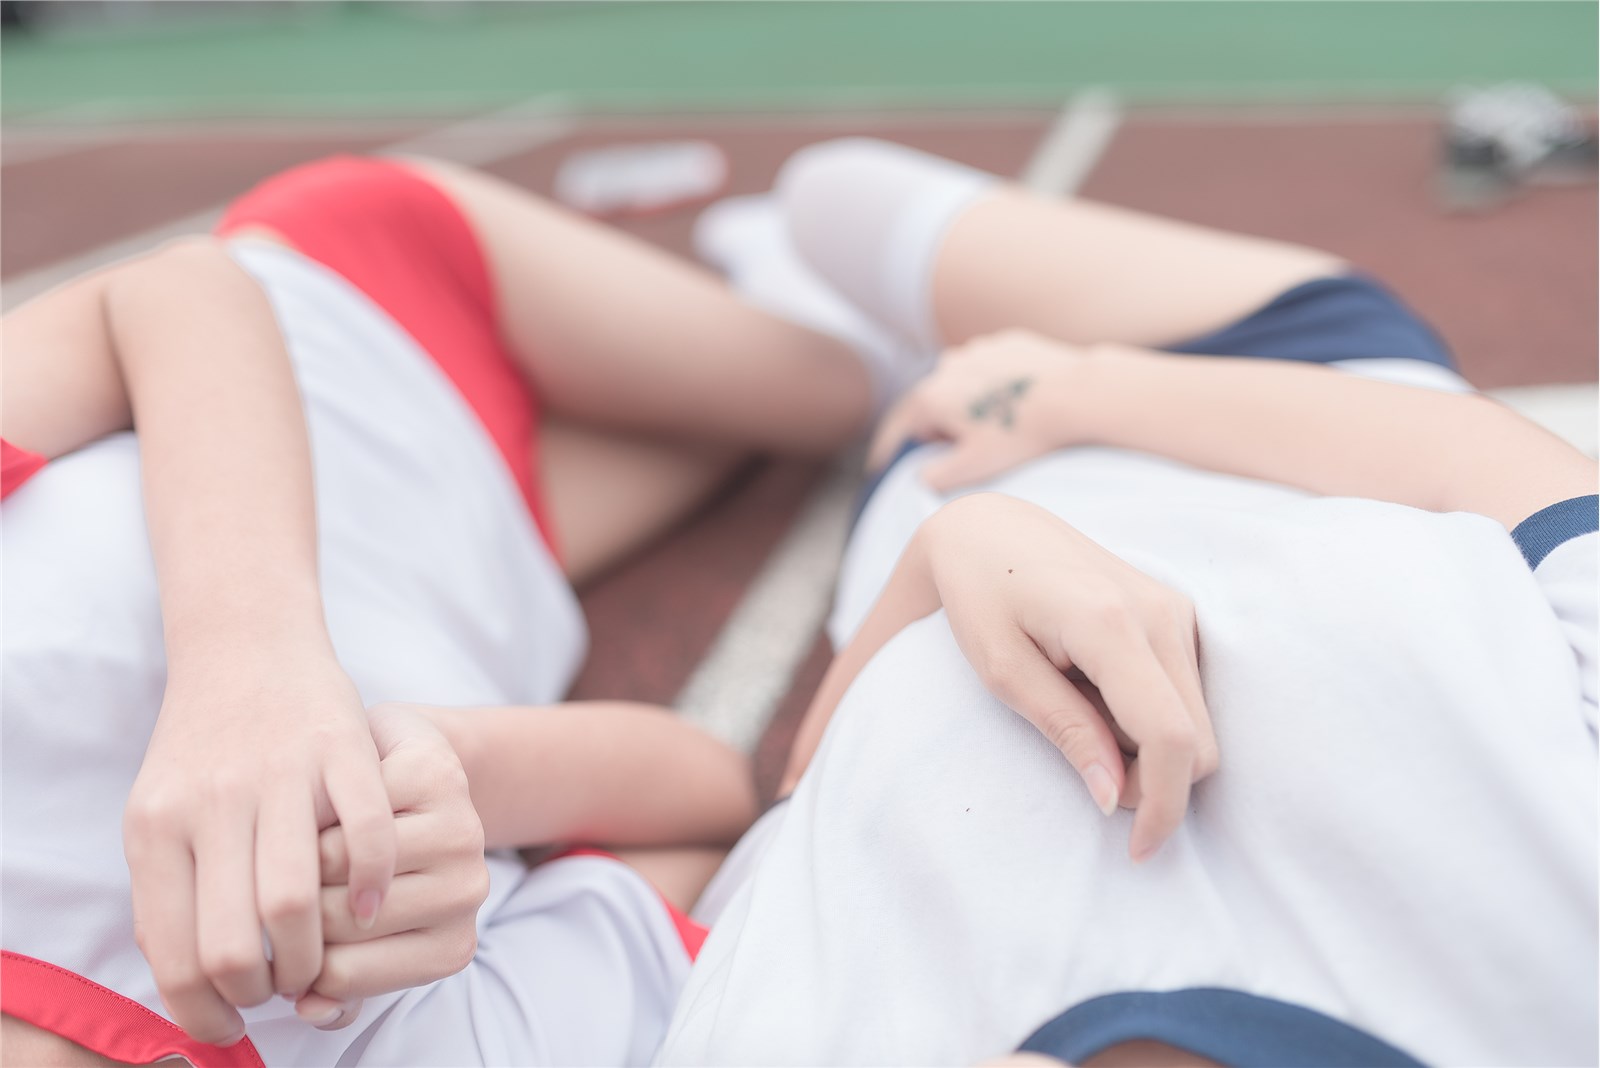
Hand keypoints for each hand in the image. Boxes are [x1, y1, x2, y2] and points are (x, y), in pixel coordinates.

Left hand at [123, 647, 396, 1044]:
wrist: (248, 647)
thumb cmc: (204, 746)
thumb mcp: (158, 815)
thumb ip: (165, 893)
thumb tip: (188, 987)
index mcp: (157, 827)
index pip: (174, 955)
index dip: (207, 1011)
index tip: (231, 1022)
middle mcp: (211, 802)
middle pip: (232, 944)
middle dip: (263, 991)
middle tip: (281, 990)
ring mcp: (280, 773)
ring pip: (293, 902)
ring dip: (315, 954)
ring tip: (321, 958)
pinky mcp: (340, 749)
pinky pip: (366, 835)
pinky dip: (373, 887)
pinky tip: (371, 906)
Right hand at [293, 703, 488, 1029]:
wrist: (408, 784)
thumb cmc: (373, 876)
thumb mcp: (359, 939)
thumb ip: (335, 984)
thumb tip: (310, 1008)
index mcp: (451, 947)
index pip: (339, 975)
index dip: (292, 958)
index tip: (283, 937)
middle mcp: (467, 892)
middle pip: (336, 919)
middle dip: (290, 904)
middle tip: (278, 881)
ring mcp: (461, 832)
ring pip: (336, 859)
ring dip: (296, 851)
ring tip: (292, 844)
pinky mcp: (437, 775)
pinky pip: (346, 801)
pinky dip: (320, 801)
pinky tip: (322, 801)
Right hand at [867, 330, 1100, 492]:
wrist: (1074, 393)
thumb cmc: (1022, 433)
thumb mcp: (975, 467)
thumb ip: (937, 476)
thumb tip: (922, 476)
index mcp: (932, 396)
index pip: (904, 428)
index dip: (900, 449)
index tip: (895, 465)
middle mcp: (947, 366)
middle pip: (935, 404)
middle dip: (944, 426)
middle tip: (969, 447)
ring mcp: (979, 348)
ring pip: (965, 383)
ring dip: (972, 403)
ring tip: (1000, 425)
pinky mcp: (1009, 342)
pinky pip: (994, 368)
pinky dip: (998, 384)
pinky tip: (1020, 402)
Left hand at [922, 493, 1217, 860]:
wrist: (991, 528)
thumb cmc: (979, 597)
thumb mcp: (1001, 671)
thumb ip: (1065, 730)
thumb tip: (1117, 799)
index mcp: (1109, 623)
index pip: (1169, 736)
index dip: (1163, 805)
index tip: (1133, 850)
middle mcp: (1159, 611)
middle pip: (1198, 741)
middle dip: (1153, 782)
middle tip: (1083, 768)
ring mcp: (1176, 607)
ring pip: (1198, 723)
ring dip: (1148, 749)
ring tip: (1078, 714)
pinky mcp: (1178, 612)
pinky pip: (1187, 694)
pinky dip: (1149, 717)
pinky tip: (1096, 693)